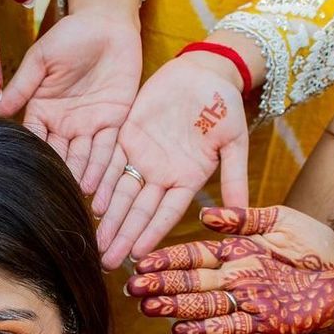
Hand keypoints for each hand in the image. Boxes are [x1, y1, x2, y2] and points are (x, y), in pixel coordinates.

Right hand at [0, 9, 141, 192]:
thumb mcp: (40, 60)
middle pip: (59, 156)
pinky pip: (108, 150)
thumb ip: (20, 88)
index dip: (29, 157)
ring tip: (75, 200)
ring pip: (83, 158)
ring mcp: (89, 126)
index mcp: (42, 111)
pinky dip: (102, 169)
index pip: (33, 139)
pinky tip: (96, 187)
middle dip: (56, 177)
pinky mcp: (114, 123)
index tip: (21, 180)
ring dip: (80, 179)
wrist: (108, 22)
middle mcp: (64, 125)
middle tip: (49, 203)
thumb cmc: (70, 35)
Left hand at [94, 56, 249, 267]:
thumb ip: (235, 176)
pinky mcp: (127, 137)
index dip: (151, 234)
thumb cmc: (225, 104)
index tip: (137, 256)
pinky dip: (100, 183)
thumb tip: (243, 211)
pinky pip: (109, 163)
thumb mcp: (234, 140)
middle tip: (107, 262)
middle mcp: (162, 175)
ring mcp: (143, 158)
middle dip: (123, 236)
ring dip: (109, 219)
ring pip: (121, 193)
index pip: (166, 213)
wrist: (205, 70)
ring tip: (95, 243)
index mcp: (187, 179)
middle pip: (139, 211)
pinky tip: (89, 203)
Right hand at [126, 204, 333, 333]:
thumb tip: (207, 215)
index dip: (169, 259)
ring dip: (173, 311)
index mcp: (236, 252)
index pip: (195, 255)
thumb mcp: (284, 222)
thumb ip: (246, 219)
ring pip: (201, 309)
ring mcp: (243, 305)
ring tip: (147, 310)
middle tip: (132, 289)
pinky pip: (224, 331)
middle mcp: (233, 281)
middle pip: (191, 284)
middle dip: (161, 286)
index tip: (142, 261)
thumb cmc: (319, 248)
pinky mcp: (258, 327)